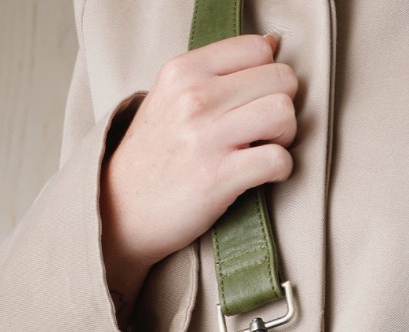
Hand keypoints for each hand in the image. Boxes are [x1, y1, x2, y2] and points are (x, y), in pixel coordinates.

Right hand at [99, 33, 297, 322]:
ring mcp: (206, 137)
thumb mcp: (171, 98)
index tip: (258, 100)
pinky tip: (265, 175)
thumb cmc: (156, 156)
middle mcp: (194, 97)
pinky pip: (279, 160)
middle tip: (268, 130)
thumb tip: (272, 44)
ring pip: (284, 113)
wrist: (122, 210)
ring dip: (287, 136)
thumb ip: (217, 72)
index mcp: (183, 70)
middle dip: (285, 105)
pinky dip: (283, 170)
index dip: (270, 76)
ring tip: (267, 149)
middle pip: (280, 79)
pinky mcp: (219, 177)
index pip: (257, 49)